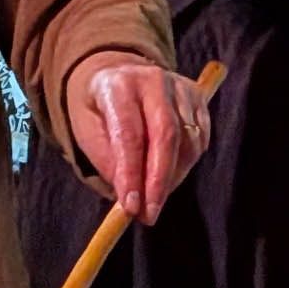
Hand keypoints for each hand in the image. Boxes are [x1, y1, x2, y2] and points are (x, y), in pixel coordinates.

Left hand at [69, 53, 209, 223]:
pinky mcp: (197, 97)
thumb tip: (131, 197)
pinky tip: (169, 173)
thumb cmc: (100, 108)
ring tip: (154, 195)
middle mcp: (153, 80)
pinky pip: (200, 139)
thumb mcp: (87, 132)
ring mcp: (180, 87)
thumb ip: (108, 162)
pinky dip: (187, 163)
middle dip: (159, 182)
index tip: (131, 207)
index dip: (132, 174)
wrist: (118, 73)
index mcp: (118, 85)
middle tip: (150, 214)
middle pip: (166, 136)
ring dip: (173, 177)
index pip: (129, 134)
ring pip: (187, 141)